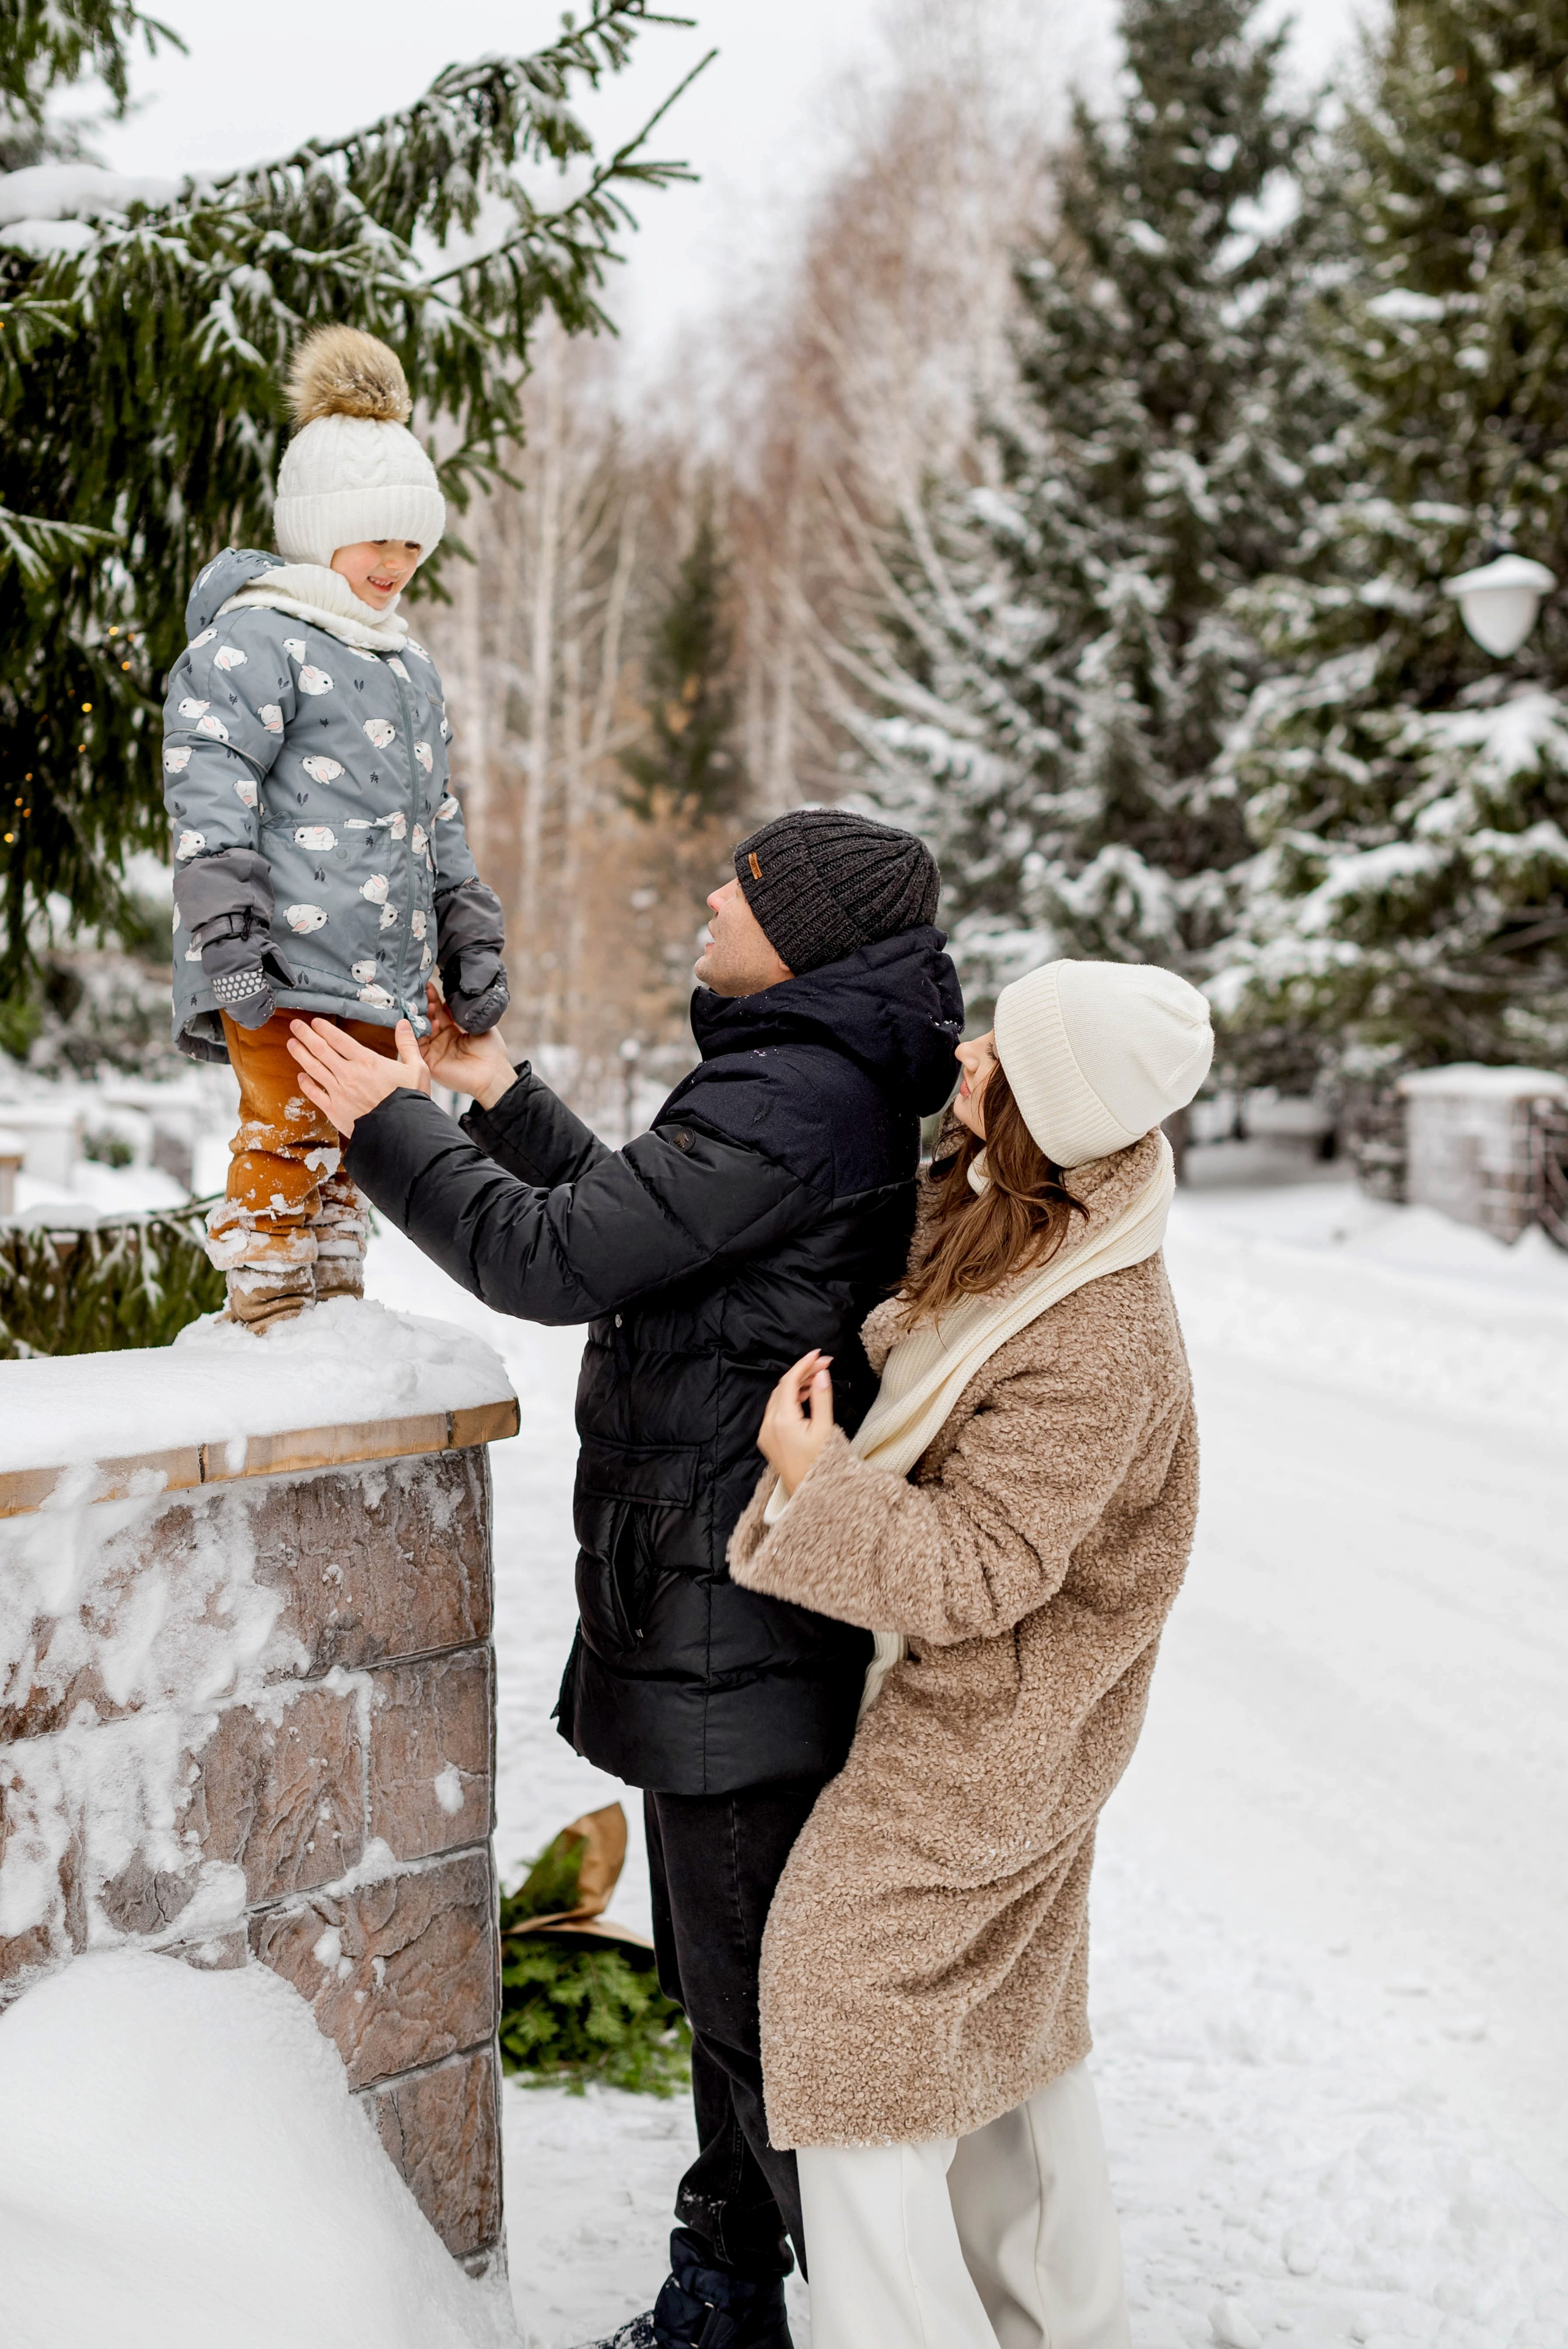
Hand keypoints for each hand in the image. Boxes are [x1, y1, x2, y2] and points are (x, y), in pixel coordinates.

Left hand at [286, 1017, 429, 1136]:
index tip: (315, 1022)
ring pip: (314, 1069)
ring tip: (291, 1043)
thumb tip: (404, 1024)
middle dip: (306, 1035)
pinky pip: (315, 1094)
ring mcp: (339, 1092)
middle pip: (321, 1050)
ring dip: (301, 1055)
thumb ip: (407, 1044)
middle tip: (295, 1025)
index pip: (339, 1039)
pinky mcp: (335, 1110)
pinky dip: (306, 1084)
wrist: (401, 1133)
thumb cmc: (410, 1101)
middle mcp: (348, 1074)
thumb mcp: (417, 1069)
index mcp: (367, 1062)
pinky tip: (301, 1076)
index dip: (324, 1029)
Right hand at [419, 990, 516, 1109]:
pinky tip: (430, 1021)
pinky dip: (420, 1033)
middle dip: (425, 1004)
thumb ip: (463, 1014)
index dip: (434, 999)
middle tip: (423, 991)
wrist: (493, 1075)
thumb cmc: (491, 1051)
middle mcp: (441, 1041)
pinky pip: (417, 1045)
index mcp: (453, 1032)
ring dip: (422, 1016)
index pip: (439, 1012)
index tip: (429, 986)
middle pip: (427, 1019)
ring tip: (427, 1004)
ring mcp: (434, 1051)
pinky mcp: (429, 1062)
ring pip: (420, 1030)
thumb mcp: (478, 1025)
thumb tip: (449, 999)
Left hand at [758, 1350, 836, 1499]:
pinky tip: (805, 1397)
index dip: (804, 1364)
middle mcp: (769, 1425)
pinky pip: (776, 1411)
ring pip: (779, 1398)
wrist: (811, 1495)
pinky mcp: (768, 1440)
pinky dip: (790, 1400)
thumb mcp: (825, 1429)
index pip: (789, 1382)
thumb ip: (821, 1398)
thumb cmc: (822, 1465)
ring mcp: (766, 1433)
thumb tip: (820, 1374)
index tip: (818, 1355)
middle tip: (824, 1365)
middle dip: (802, 1373)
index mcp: (782, 1420)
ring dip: (796, 1385)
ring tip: (818, 1379)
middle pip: (783, 1388)